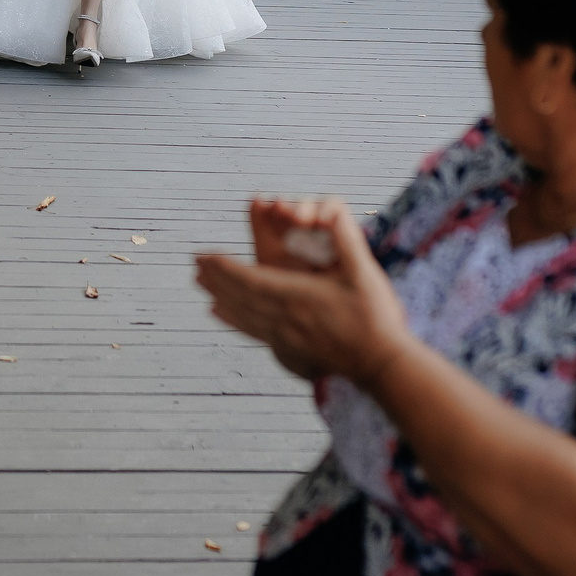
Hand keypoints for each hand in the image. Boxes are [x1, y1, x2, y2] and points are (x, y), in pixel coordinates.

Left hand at [195, 199, 413, 387]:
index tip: (203, 256)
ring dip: (220, 297)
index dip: (224, 267)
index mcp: (297, 296)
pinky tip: (220, 315)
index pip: (249, 279)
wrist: (381, 365)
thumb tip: (331, 210)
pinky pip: (253, 332)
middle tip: (195, 266)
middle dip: (216, 279)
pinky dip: (233, 320)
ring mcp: (285, 339)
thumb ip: (346, 239)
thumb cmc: (374, 317)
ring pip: (243, 316)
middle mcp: (284, 319)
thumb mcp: (363, 272)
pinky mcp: (290, 353)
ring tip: (201, 285)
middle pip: (240, 297)